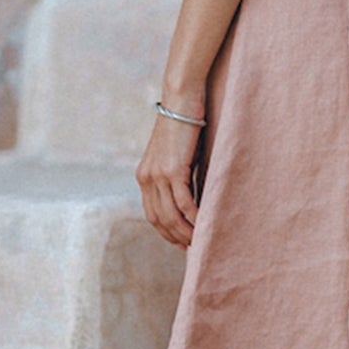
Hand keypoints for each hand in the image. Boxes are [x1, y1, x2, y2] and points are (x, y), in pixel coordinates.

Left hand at [136, 109, 202, 248]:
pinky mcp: (173, 170)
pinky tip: (205, 224)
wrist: (181, 100)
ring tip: (201, 240)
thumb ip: (177, 175)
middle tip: (193, 248)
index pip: (152, 214)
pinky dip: (195, 217)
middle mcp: (146, 178)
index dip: (166, 232)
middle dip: (176, 237)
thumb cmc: (184, 125)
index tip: (181, 242)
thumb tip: (190, 197)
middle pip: (159, 219)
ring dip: (187, 231)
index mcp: (144, 176)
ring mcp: (158, 175)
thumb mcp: (175, 155)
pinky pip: (184, 203)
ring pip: (171, 215)